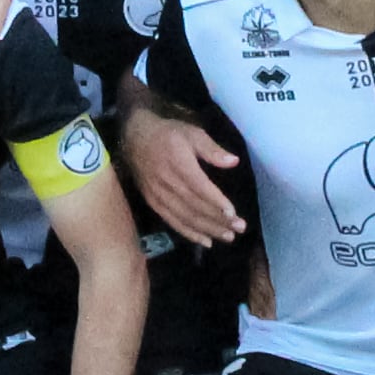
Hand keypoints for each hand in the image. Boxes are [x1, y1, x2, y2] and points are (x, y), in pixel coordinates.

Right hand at [120, 106, 245, 241]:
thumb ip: (212, 149)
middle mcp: (168, 183)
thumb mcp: (192, 133)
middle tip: (240, 228)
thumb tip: (234, 162)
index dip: (216, 202)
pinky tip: (206, 241)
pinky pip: (173, 222)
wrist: (135, 139)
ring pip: (186, 217)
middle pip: (195, 206)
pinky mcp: (154, 203)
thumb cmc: (169, 135)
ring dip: (208, 229)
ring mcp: (159, 196)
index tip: (233, 213)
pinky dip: (190, 233)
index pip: (200, 187)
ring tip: (228, 236)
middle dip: (218, 220)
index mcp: (179, 164)